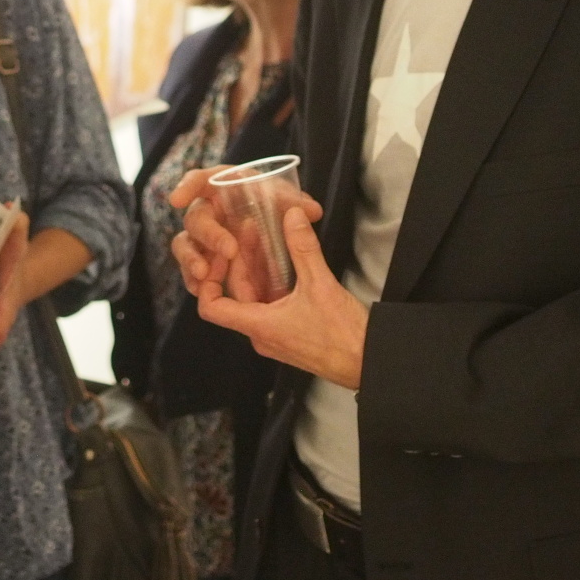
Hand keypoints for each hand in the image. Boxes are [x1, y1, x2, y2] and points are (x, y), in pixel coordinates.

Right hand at [168, 166, 322, 303]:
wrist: (275, 224)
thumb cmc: (275, 203)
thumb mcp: (286, 200)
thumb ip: (296, 203)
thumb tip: (311, 211)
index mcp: (222, 187)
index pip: (199, 180)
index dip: (186, 187)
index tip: (177, 200)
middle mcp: (208, 210)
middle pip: (196, 219)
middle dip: (209, 235)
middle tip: (229, 250)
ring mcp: (203, 236)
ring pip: (185, 246)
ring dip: (192, 260)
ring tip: (204, 276)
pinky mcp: (204, 259)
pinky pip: (190, 270)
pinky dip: (194, 280)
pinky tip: (202, 291)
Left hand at [179, 181, 365, 389]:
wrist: (371, 364)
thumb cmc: (344, 335)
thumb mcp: (321, 285)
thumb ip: (302, 248)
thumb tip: (291, 215)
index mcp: (259, 326)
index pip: (211, 307)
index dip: (209, 279)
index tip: (220, 253)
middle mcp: (261, 334)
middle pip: (235, 294)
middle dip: (239, 260)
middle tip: (248, 229)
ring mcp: (276, 335)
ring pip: (254, 297)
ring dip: (256, 268)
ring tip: (263, 236)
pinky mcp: (290, 333)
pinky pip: (270, 304)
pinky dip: (271, 281)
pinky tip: (281, 258)